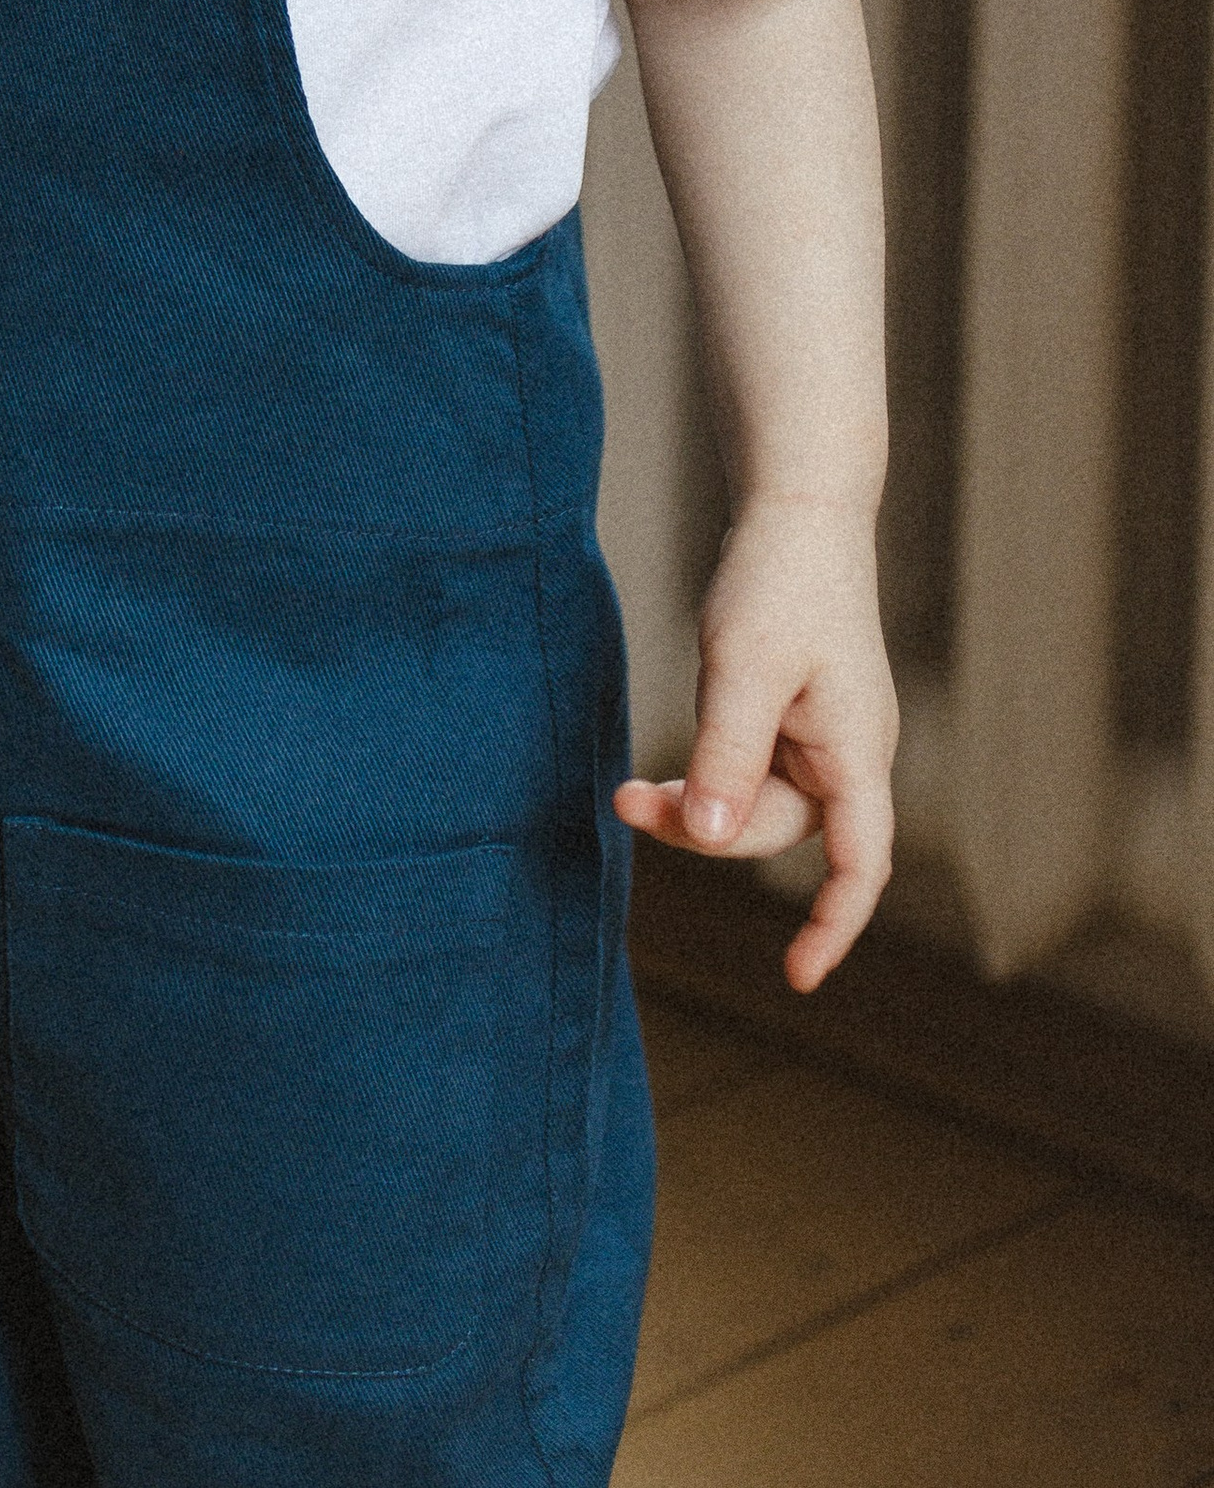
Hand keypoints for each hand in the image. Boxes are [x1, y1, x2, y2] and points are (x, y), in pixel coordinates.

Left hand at [612, 493, 896, 992]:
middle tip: (626, 802)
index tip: (797, 978)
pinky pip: (750, 770)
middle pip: (782, 831)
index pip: (861, 864)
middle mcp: (849, 753)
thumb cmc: (780, 581)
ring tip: (629, 790)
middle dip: (709, 831)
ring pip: (758, 802)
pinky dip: (709, 777)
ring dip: (700, 805)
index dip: (834, 925)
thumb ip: (730, 756)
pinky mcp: (792, 715)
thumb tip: (717, 841)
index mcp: (858, 750)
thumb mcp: (745, 670)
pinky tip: (668, 773)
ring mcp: (822, 735)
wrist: (796, 509)